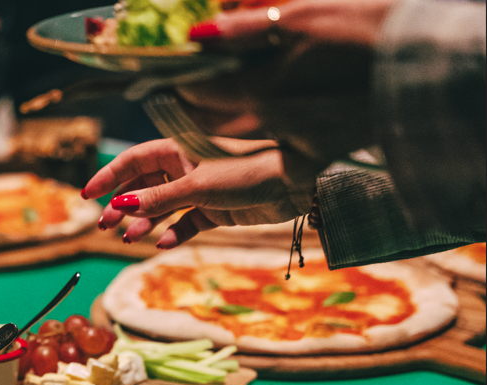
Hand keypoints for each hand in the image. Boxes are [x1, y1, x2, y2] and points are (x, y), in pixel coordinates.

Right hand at [81, 138, 317, 247]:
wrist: (295, 184)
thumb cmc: (246, 171)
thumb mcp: (196, 186)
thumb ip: (157, 199)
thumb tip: (119, 207)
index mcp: (178, 150)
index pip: (133, 161)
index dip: (108, 177)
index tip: (87, 195)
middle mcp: (185, 168)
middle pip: (143, 185)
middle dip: (122, 205)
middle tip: (103, 225)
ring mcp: (200, 190)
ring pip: (161, 207)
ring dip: (143, 222)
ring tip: (127, 238)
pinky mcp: (216, 210)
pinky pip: (186, 223)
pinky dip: (172, 233)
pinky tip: (160, 243)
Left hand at [180, 0, 394, 165]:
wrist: (424, 67)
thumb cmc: (365, 31)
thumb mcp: (302, 17)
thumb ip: (244, 32)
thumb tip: (198, 38)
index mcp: (265, 89)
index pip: (200, 94)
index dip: (180, 86)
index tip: (171, 78)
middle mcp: (276, 125)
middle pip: (211, 126)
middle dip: (190, 112)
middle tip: (182, 97)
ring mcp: (299, 146)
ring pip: (240, 143)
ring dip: (216, 129)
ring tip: (210, 110)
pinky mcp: (321, 157)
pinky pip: (274, 156)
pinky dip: (258, 144)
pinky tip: (258, 128)